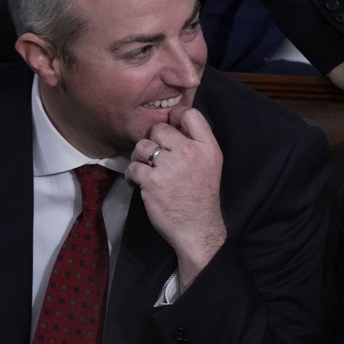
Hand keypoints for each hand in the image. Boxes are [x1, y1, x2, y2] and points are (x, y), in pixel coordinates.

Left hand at [126, 107, 226, 289]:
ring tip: (147, 171)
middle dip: (154, 141)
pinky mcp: (152, 181)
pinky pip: (133, 167)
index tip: (170, 128)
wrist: (198, 228)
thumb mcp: (211, 165)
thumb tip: (172, 125)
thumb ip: (196, 144)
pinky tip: (140, 183)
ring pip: (142, 146)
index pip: (191, 114)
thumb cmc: (202, 197)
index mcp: (208, 148)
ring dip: (140, 157)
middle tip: (156, 157)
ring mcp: (170, 166)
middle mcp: (190, 153)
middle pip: (160, 129)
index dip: (176, 116)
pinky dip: (133, 175)